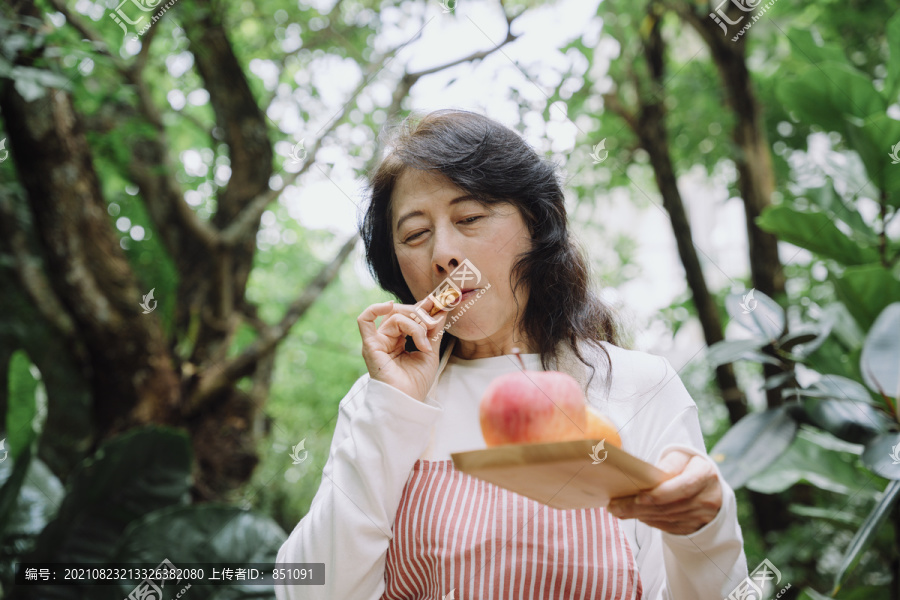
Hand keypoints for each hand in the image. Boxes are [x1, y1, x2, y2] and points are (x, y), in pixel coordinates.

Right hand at [357, 297, 450, 401]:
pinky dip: (375, 309)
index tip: (440, 302)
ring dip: (414, 325)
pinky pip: (365, 320)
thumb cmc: (416, 383)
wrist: (407, 403)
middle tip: (433, 324)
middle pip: (402, 313)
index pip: (409, 315)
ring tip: (424, 344)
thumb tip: (441, 309)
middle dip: (421, 314)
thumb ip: (433, 331)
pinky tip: (390, 306)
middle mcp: (386, 339)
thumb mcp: (430, 352)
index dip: (424, 307)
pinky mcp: (370, 346)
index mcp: (398, 340)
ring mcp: (377, 341)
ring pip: (395, 317)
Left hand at [606, 449, 722, 535]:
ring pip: (666, 518)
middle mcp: (707, 498)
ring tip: (617, 509)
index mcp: (705, 475)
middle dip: (639, 507)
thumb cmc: (689, 467)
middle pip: (670, 506)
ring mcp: (701, 517)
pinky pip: (667, 526)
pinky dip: (648, 521)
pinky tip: (633, 515)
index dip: (662, 494)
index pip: (684, 487)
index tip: (639, 497)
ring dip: (639, 515)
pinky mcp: (694, 528)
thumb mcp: (682, 457)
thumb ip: (668, 464)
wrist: (709, 486)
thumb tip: (647, 475)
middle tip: (615, 505)